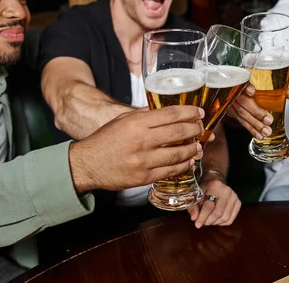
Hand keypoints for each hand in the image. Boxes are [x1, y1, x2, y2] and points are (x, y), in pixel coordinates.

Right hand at [69, 105, 204, 192]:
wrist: (87, 164)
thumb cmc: (105, 139)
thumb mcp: (123, 120)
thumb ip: (145, 115)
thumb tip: (167, 111)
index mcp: (137, 123)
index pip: (171, 114)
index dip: (189, 113)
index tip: (199, 113)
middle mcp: (142, 141)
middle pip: (178, 132)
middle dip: (195, 129)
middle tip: (201, 128)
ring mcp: (144, 161)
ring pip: (177, 154)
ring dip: (192, 150)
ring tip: (198, 147)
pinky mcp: (144, 177)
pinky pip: (169, 171)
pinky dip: (182, 166)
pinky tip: (188, 162)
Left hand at [188, 172, 240, 228]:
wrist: (217, 182)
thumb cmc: (205, 189)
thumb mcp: (197, 194)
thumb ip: (194, 207)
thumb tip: (194, 219)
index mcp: (215, 186)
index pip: (209, 206)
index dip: (202, 217)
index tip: (197, 224)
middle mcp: (227, 191)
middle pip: (218, 213)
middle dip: (209, 221)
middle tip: (203, 223)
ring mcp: (234, 197)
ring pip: (225, 217)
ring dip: (215, 223)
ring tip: (209, 220)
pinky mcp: (238, 203)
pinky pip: (230, 219)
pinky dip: (222, 223)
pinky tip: (216, 219)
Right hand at [228, 84, 288, 138]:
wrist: (242, 89)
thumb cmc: (256, 85)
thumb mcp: (268, 84)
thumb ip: (280, 88)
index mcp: (244, 81)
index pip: (243, 82)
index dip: (246, 87)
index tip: (252, 92)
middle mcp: (236, 91)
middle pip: (243, 101)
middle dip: (256, 112)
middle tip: (268, 120)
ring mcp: (232, 102)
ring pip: (242, 114)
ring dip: (254, 124)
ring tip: (266, 131)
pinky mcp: (232, 111)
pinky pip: (241, 121)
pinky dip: (251, 129)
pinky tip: (258, 135)